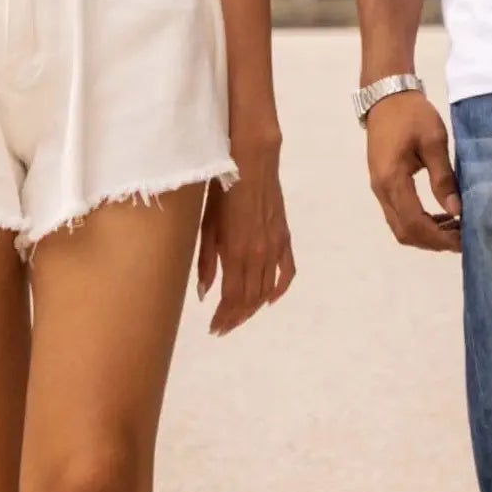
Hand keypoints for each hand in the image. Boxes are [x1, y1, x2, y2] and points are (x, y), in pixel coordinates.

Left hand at [197, 145, 296, 332]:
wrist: (252, 162)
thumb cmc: (221, 189)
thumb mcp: (206, 226)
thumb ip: (206, 262)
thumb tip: (203, 294)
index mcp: (237, 252)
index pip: (233, 298)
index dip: (224, 317)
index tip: (214, 328)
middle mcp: (259, 254)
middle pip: (250, 298)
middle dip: (236, 317)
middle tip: (222, 327)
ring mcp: (275, 246)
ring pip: (266, 289)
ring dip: (253, 307)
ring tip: (238, 317)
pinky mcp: (284, 237)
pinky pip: (287, 271)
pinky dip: (280, 289)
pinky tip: (269, 299)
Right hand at [363, 88, 460, 250]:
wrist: (386, 96)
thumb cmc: (412, 115)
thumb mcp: (434, 142)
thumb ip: (443, 178)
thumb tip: (456, 211)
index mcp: (393, 180)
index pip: (414, 223)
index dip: (439, 238)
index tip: (463, 240)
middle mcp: (382, 190)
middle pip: (404, 232)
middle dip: (433, 242)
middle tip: (462, 239)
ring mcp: (379, 189)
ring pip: (400, 226)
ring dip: (426, 234)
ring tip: (455, 229)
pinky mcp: (382, 184)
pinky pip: (399, 214)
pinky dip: (419, 223)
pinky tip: (441, 216)